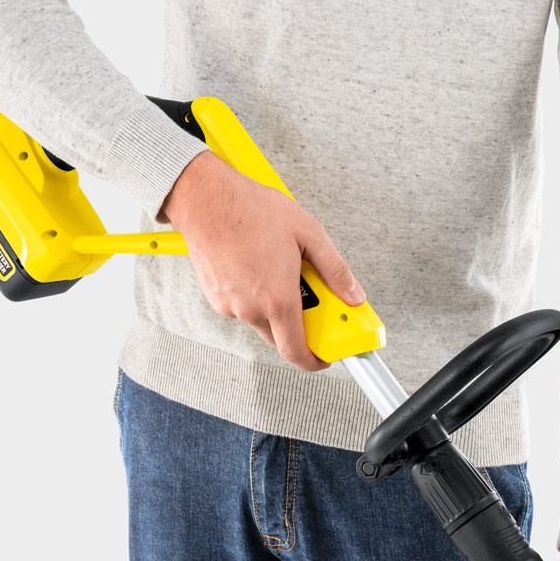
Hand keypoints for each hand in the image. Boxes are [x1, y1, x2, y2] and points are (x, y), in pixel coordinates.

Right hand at [161, 151, 364, 370]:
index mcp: (277, 299)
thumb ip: (335, 270)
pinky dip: (255, 296)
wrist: (206, 199)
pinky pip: (242, 307)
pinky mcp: (215, 298)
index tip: (324, 356)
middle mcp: (251, 309)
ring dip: (275, 306)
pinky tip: (257, 267)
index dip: (313, 361)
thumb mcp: (308, 233)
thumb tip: (353, 294)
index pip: (296, 351)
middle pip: (280, 337)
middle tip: (308, 296)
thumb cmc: (251, 210)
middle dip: (298, 325)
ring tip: (278, 269)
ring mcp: (230, 305)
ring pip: (261, 320)